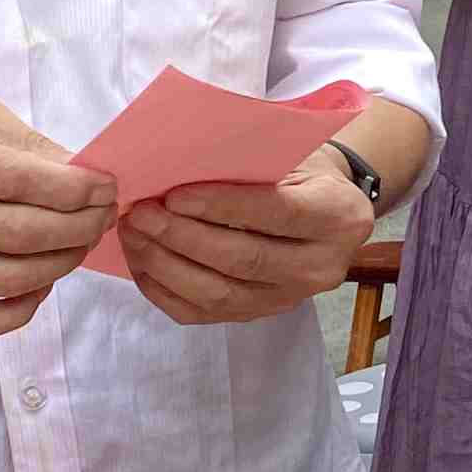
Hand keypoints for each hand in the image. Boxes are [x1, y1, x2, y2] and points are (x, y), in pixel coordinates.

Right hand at [0, 102, 114, 342]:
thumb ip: (26, 146)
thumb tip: (87, 180)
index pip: (15, 180)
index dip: (75, 189)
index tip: (108, 188)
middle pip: (19, 234)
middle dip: (79, 227)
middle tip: (104, 217)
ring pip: (10, 279)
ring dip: (63, 262)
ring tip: (80, 242)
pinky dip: (26, 305)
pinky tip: (42, 281)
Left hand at [120, 152, 380, 328]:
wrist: (325, 211)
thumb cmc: (301, 172)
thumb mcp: (290, 157)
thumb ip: (248, 166)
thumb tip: (179, 168)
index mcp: (338, 218)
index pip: (275, 214)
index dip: (221, 206)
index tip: (174, 195)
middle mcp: (321, 267)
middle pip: (243, 259)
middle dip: (182, 237)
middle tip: (141, 212)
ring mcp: (289, 298)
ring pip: (218, 293)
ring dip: (165, 264)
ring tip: (133, 233)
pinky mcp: (258, 315)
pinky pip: (202, 313)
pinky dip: (164, 290)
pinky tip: (142, 262)